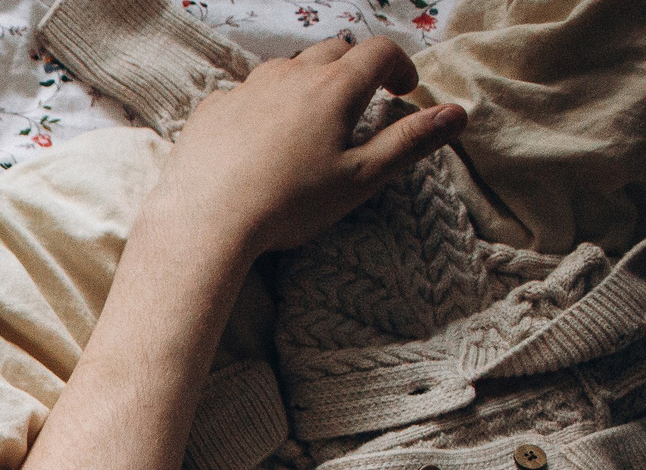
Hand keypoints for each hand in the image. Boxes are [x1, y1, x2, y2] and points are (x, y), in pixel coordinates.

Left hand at [154, 36, 464, 259]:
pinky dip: (262, 104)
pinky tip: (259, 137)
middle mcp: (289, 74)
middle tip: (360, 100)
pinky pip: (244, 93)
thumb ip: (411, 141)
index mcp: (333, 86)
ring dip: (306, 82)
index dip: (398, 66)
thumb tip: (459, 112)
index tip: (402, 91)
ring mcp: (245, 88)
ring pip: (285, 68)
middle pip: (332, 52)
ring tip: (310, 118)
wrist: (203, 224)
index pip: (378, 52)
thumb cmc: (288, 205)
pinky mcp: (210, 109)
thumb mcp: (361, 178)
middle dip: (354, 69)